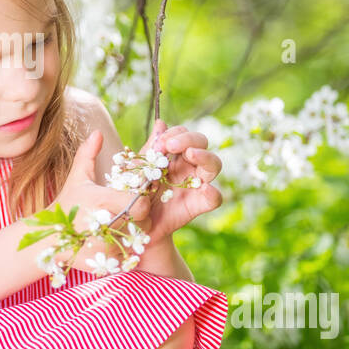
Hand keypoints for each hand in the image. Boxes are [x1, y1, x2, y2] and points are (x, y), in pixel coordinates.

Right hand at [49, 129, 152, 273]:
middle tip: (129, 216)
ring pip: (137, 241)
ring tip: (118, 229)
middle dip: (140, 220)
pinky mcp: (103, 262)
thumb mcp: (77, 178)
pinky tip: (110, 243)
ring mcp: (105, 245)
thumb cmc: (66, 204)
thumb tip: (98, 132)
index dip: (142, 201)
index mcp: (104, 201)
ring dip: (132, 236)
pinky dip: (122, 251)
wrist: (47, 237)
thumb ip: (88, 154)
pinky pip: (125, 256)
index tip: (134, 200)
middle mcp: (106, 223)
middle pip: (144, 223)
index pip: (141, 203)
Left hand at [130, 118, 222, 244]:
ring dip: (204, 156)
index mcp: (172, 154)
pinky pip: (215, 197)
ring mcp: (196, 184)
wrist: (133, 226)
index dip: (173, 134)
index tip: (158, 144)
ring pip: (214, 164)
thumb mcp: (137, 171)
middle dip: (189, 139)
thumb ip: (149, 149)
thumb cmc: (134, 195)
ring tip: (191, 155)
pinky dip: (212, 192)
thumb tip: (161, 122)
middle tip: (171, 145)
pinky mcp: (198, 204)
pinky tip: (203, 188)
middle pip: (201, 142)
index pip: (182, 134)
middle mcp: (187, 166)